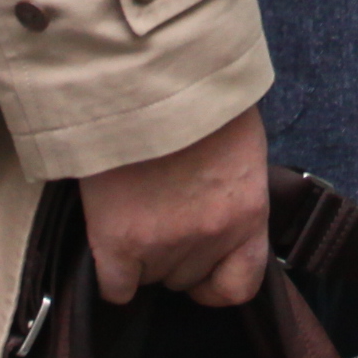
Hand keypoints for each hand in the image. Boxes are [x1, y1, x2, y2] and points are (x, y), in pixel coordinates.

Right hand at [77, 104, 270, 307]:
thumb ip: (229, 192)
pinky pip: (115, 287)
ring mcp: (165, 242)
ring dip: (141, 254)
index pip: (241, 285)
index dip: (216, 282)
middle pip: (186, 277)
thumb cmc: (196, 94)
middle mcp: (211, 235)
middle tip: (158, 208)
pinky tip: (109, 238)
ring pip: (150, 278)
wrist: (147, 71)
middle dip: (173, 251)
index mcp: (248, 211)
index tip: (202, 268)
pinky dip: (111, 272)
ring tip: (134, 206)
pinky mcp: (119, 241)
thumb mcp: (237, 145)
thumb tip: (211, 213)